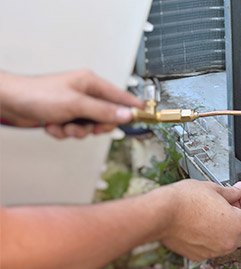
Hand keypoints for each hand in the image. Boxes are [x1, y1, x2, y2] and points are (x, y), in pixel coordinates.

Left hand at [0, 70, 142, 137]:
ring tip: (64, 125)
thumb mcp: (76, 104)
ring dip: (76, 131)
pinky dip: (65, 132)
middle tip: (89, 127)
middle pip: (107, 116)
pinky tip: (54, 126)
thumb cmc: (38, 94)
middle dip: (95, 126)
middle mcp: (86, 93)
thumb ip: (104, 111)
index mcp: (92, 83)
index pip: (121, 97)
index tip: (146, 117)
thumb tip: (127, 115)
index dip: (133, 108)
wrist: (10, 103)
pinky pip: (76, 130)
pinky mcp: (66, 116)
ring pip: (90, 126)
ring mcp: (76, 106)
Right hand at [150, 180, 240, 260]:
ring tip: (216, 214)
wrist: (161, 214)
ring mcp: (214, 250)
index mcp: (236, 224)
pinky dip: (214, 237)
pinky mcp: (200, 255)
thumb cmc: (184, 200)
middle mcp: (228, 241)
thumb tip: (238, 190)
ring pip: (231, 242)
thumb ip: (231, 192)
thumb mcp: (212, 188)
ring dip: (230, 229)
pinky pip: (214, 247)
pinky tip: (204, 224)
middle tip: (233, 205)